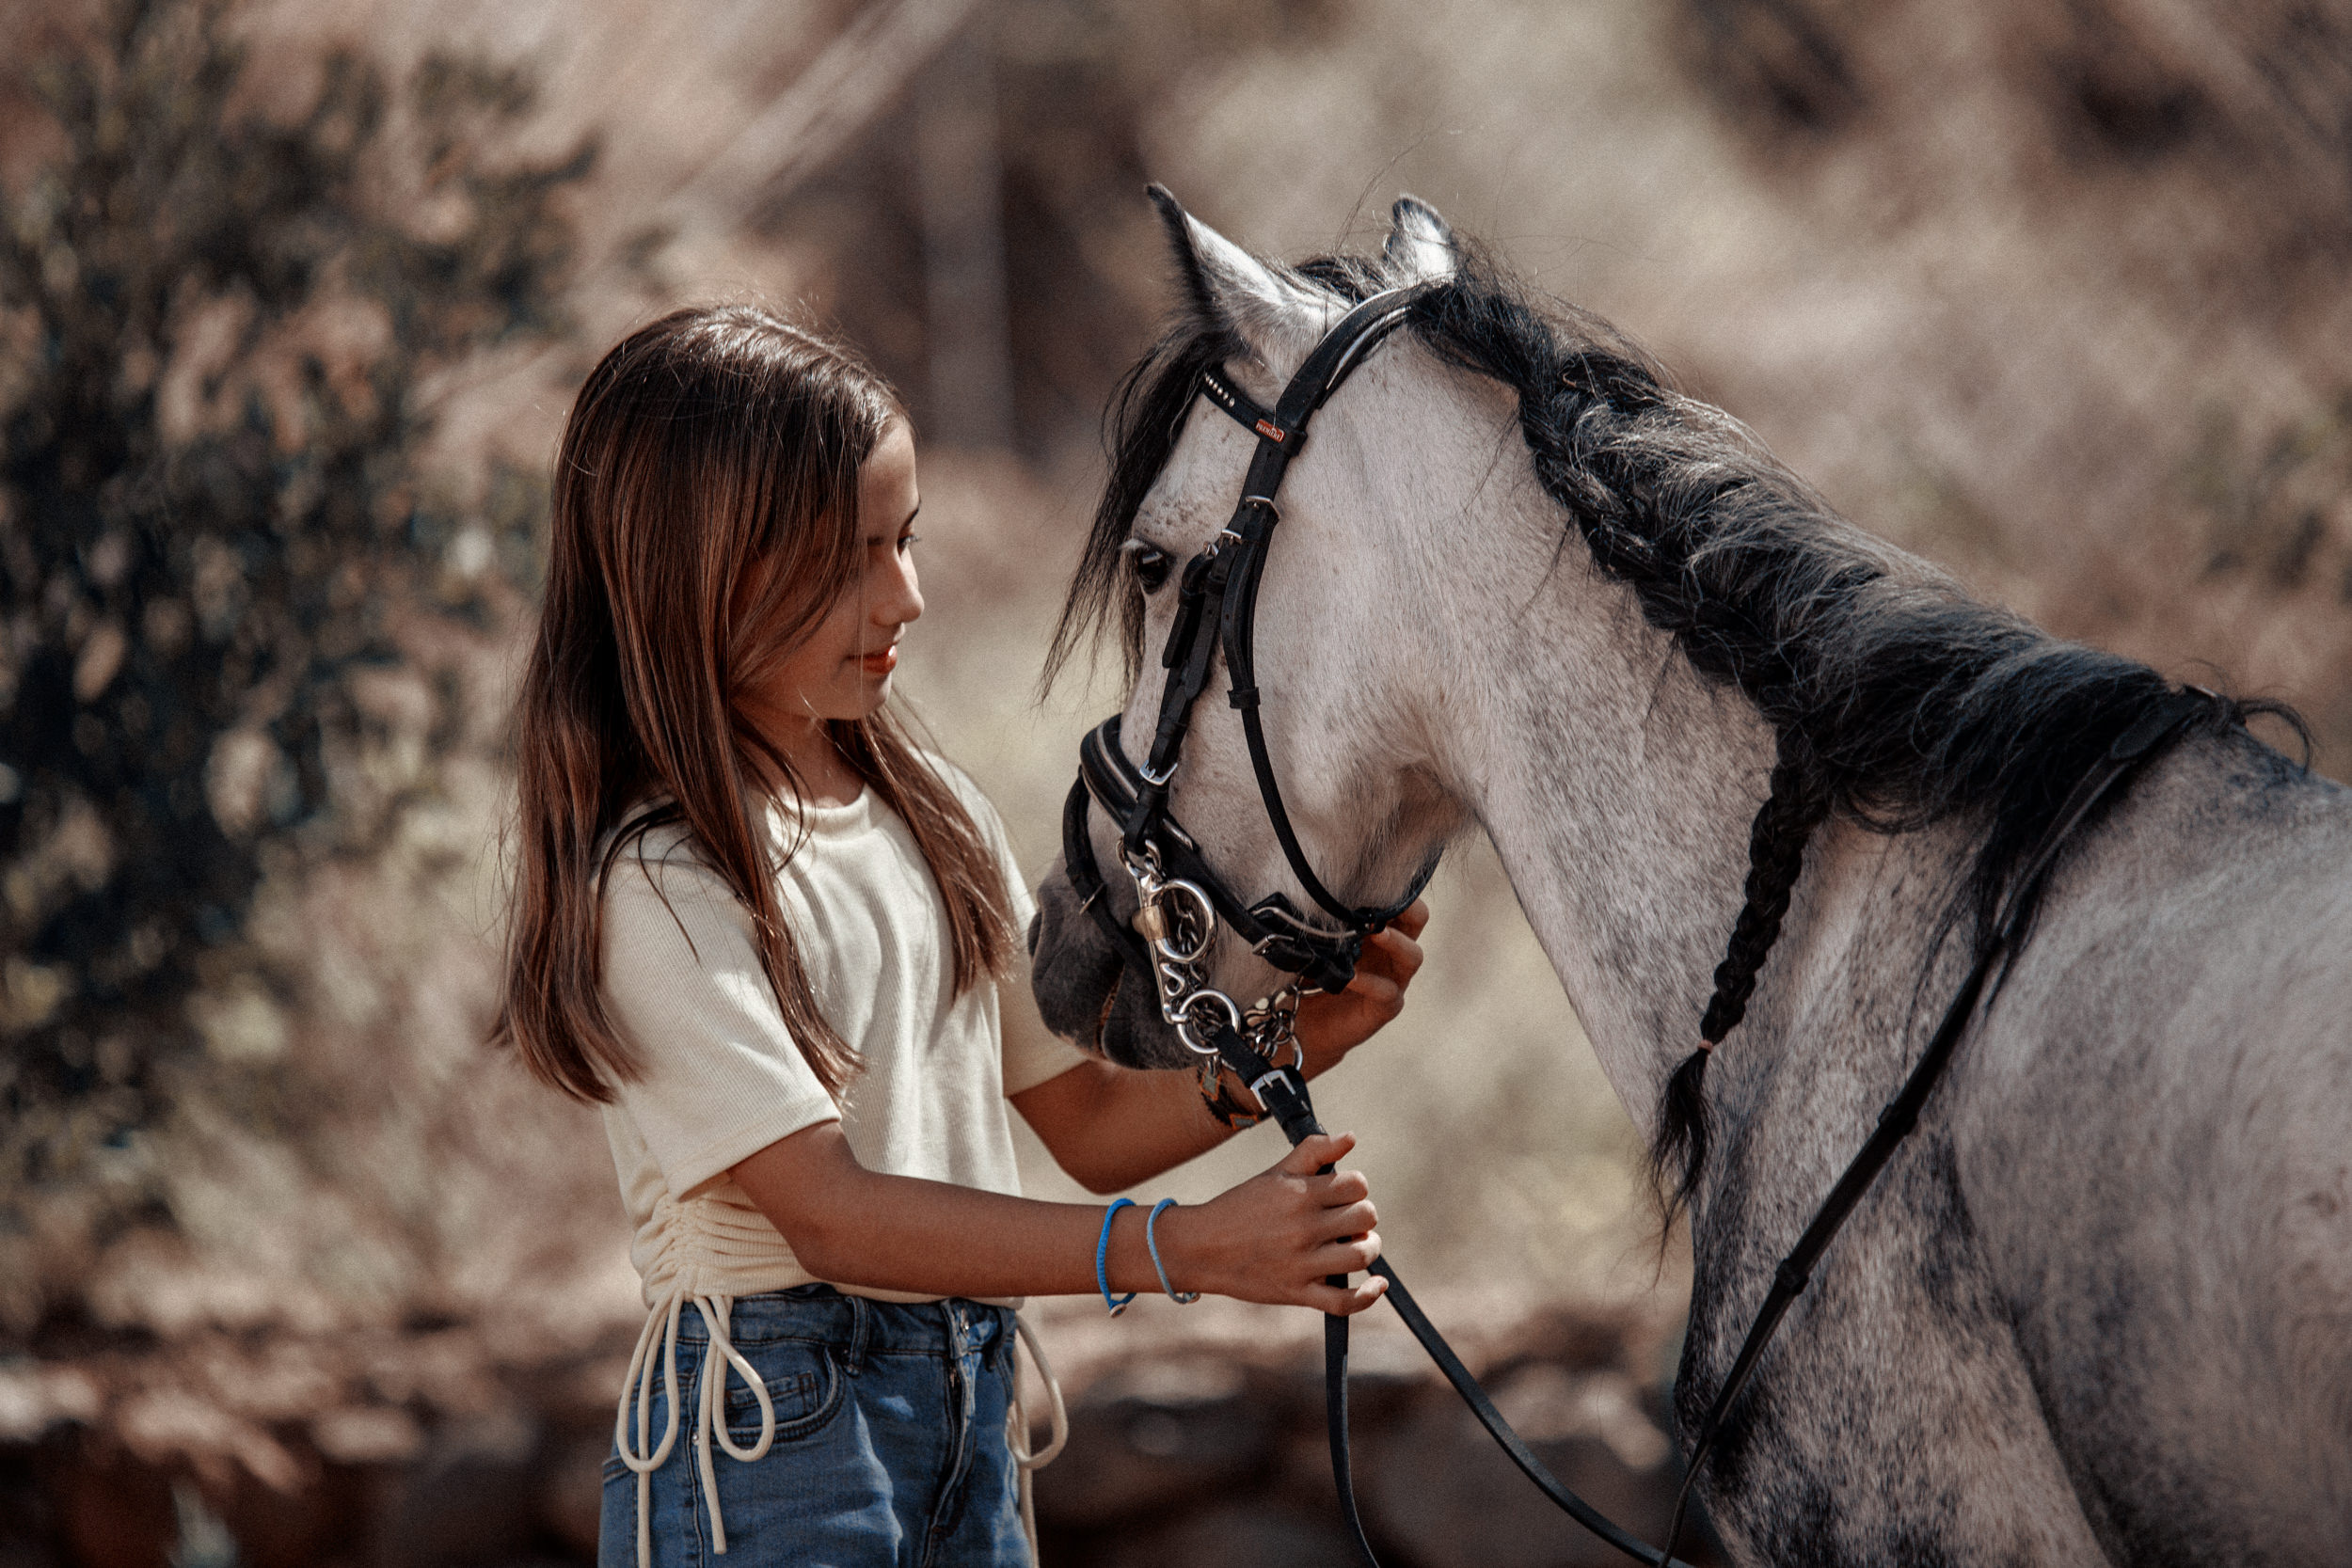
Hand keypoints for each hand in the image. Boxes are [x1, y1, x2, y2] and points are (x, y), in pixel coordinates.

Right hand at [1152, 1132, 1385, 1313]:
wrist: (1202, 1248)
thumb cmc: (1241, 1207)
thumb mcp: (1275, 1173)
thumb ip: (1314, 1151)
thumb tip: (1351, 1136)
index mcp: (1300, 1194)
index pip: (1357, 1185)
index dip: (1355, 1188)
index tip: (1343, 1195)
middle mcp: (1304, 1228)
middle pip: (1365, 1217)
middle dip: (1363, 1215)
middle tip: (1347, 1220)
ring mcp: (1302, 1263)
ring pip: (1361, 1255)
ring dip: (1369, 1247)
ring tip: (1358, 1243)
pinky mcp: (1298, 1293)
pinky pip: (1344, 1301)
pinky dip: (1368, 1295)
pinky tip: (1376, 1284)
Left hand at [1294, 899, 1427, 1076]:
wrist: (1302, 1023)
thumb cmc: (1308, 975)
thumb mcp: (1312, 941)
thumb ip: (1319, 919)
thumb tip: (1308, 889)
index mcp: (1376, 929)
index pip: (1398, 900)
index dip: (1392, 888)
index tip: (1374, 876)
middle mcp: (1390, 951)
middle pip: (1418, 921)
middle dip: (1408, 908)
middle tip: (1385, 902)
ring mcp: (1392, 979)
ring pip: (1413, 956)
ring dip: (1396, 942)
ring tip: (1377, 933)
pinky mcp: (1384, 1008)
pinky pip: (1387, 992)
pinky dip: (1370, 982)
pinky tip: (1351, 977)